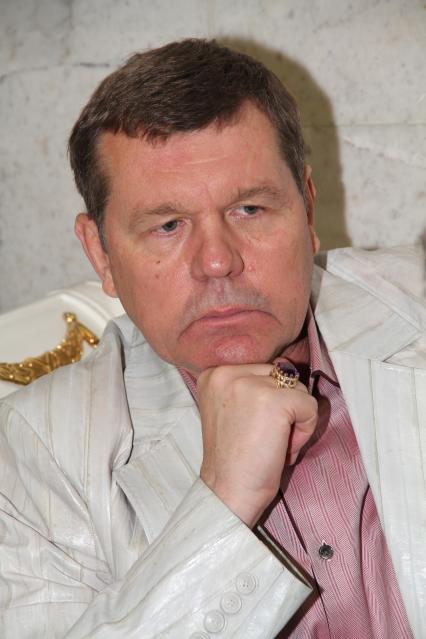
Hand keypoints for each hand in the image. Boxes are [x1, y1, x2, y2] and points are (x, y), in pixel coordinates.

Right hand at [197, 364, 317, 527]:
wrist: (228, 492)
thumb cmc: (233, 458)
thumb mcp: (232, 408)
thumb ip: (252, 386)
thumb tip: (288, 366)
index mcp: (214, 374)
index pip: (263, 369)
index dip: (268, 401)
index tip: (253, 428)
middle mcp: (227, 373)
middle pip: (281, 375)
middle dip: (284, 407)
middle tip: (265, 438)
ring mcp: (250, 385)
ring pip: (298, 388)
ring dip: (295, 418)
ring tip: (273, 443)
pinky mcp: (275, 401)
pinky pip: (309, 404)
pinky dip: (306, 429)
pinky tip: (284, 448)